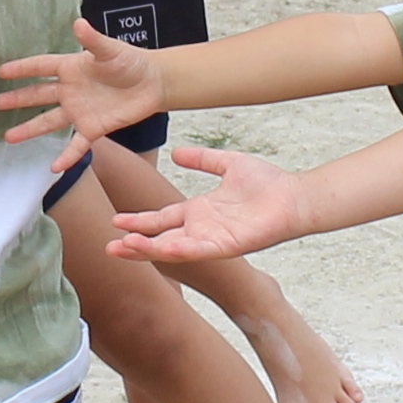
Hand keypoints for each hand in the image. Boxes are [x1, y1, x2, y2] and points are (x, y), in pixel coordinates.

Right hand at [0, 16, 163, 156]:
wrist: (153, 83)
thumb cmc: (131, 61)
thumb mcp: (110, 49)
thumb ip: (93, 40)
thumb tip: (78, 23)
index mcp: (71, 68)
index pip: (41, 67)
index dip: (22, 69)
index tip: (1, 72)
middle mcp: (70, 90)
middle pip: (38, 95)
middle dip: (18, 99)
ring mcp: (80, 111)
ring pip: (49, 121)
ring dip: (30, 129)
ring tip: (9, 137)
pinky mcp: (94, 128)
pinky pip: (77, 145)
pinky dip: (66, 156)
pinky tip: (54, 167)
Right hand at [104, 144, 305, 264]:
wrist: (294, 197)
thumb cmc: (267, 183)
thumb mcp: (228, 164)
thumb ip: (203, 160)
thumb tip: (177, 152)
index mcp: (199, 211)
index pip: (161, 219)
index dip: (138, 221)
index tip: (115, 221)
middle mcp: (201, 228)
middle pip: (160, 238)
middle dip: (134, 243)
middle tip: (108, 246)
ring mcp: (212, 239)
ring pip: (172, 248)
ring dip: (148, 250)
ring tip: (122, 248)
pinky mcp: (227, 246)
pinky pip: (198, 251)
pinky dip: (178, 250)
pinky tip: (160, 247)